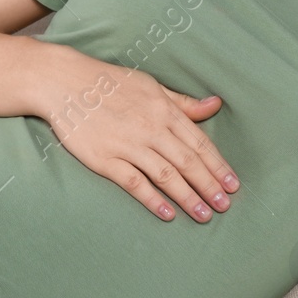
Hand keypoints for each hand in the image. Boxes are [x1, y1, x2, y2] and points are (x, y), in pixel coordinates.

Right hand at [34, 49, 238, 223]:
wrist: (64, 83)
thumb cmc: (110, 83)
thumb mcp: (151, 85)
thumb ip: (183, 102)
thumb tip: (215, 105)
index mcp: (164, 110)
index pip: (199, 142)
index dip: (218, 166)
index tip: (233, 185)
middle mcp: (150, 128)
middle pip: (188, 162)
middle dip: (209, 185)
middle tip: (225, 206)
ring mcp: (128, 145)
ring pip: (166, 175)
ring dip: (188, 197)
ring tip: (204, 214)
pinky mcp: (105, 159)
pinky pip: (134, 183)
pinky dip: (153, 199)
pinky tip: (168, 213)